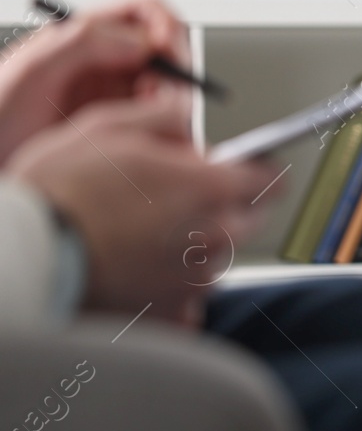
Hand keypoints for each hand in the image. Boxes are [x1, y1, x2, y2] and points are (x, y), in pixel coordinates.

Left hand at [0, 0, 190, 166]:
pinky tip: (143, 131)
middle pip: (166, 46)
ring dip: (170, 96)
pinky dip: (164, 121)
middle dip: (174, 65)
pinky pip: (161, 116)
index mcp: (84, 35)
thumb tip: (143, 40)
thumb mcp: (30, 71)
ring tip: (146, 114)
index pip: (143, 9)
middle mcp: (106, 60)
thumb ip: (83, 44)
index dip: (163, 22)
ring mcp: (116, 92)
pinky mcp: (123, 124)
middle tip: (161, 90)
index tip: (165, 47)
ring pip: (169, 82)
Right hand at [9, 90, 285, 326]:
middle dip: (225, 205)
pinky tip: (138, 269)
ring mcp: (193, 280)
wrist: (22, 257)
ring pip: (215, 258)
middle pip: (247, 219)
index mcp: (207, 188)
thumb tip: (186, 122)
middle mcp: (212, 237)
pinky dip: (171, 284)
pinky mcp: (170, 312)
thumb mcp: (107, 127)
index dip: (259, 169)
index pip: (269, 178)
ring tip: (142, 235)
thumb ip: (163, 118)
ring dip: (195, 245)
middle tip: (179, 197)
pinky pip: (188, 297)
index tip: (250, 168)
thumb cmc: (56, 193)